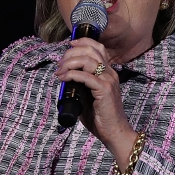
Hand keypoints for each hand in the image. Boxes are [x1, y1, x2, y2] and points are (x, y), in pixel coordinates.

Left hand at [55, 38, 137, 165]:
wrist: (114, 132)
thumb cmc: (100, 117)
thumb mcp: (87, 96)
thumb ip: (79, 85)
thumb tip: (63, 77)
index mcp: (108, 72)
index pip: (97, 47)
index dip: (82, 42)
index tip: (69, 46)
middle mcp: (110, 72)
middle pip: (91, 50)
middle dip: (71, 53)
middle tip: (60, 64)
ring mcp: (108, 80)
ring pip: (87, 60)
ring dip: (69, 63)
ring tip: (59, 72)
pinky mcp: (104, 89)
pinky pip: (85, 76)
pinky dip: (71, 74)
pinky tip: (63, 79)